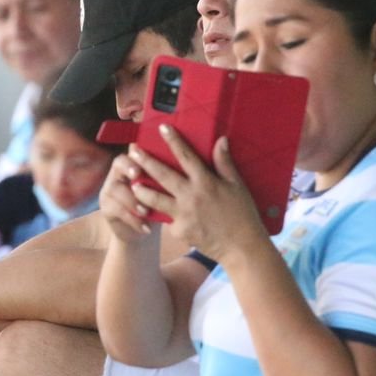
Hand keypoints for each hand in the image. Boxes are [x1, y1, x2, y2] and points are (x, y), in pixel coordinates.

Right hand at [99, 153, 159, 244]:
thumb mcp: (162, 190)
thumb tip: (183, 164)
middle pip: (118, 164)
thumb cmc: (156, 205)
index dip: (135, 157)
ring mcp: (109, 190)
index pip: (131, 152)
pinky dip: (134, 220)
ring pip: (116, 189)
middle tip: (138, 179)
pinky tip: (146, 227)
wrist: (141, 231)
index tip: (142, 167)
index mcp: (132, 164)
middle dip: (129, 169)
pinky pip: (117, 211)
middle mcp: (117, 174)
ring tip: (146, 211)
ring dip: (132, 200)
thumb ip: (166, 177)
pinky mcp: (106, 208)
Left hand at [129, 129, 267, 262]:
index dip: (173, 140)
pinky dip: (166, 217)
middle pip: (162, 175)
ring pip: (154, 199)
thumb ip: (224, 163)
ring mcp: (182, 214)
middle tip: (132, 152)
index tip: (161, 128)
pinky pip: (168, 220)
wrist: (241, 247)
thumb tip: (220, 140)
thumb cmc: (243, 214)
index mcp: (205, 182)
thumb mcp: (237, 186)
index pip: (186, 156)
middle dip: (145, 161)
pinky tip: (161, 216)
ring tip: (133, 184)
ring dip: (142, 190)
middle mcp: (190, 196)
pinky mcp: (178, 231)